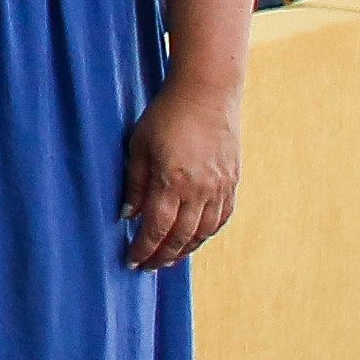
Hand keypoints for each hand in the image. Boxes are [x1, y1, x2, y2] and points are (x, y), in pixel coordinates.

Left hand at [120, 81, 241, 268]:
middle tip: (149, 267)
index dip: (143, 250)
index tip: (132, 262)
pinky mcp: (232, 181)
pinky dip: (207, 233)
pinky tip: (195, 237)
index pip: (156, 229)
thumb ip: (134, 184)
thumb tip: (127, 215)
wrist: (207, 93)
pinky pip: (221, 217)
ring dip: (185, 249)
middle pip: (181, 237)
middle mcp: (199, 190)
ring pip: (203, 231)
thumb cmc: (166, 116)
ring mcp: (219, 187)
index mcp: (171, 182)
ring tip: (169, 257)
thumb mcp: (139, 147)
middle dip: (162, 256)